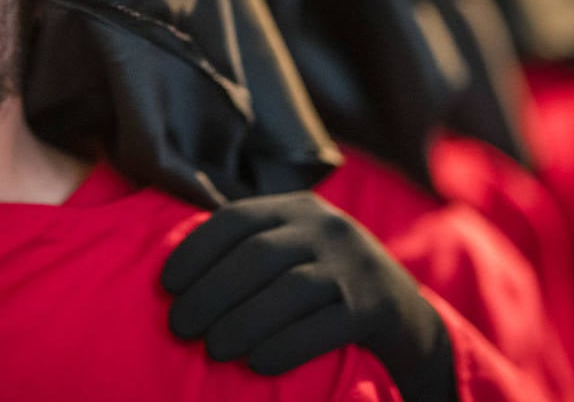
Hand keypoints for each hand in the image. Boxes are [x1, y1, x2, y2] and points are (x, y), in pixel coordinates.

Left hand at [162, 191, 454, 400]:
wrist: (406, 318)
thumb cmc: (327, 285)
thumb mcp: (295, 250)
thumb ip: (249, 250)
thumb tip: (173, 275)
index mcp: (298, 208)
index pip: (236, 219)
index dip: (195, 250)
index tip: (167, 285)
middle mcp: (328, 228)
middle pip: (258, 256)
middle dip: (211, 292)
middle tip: (180, 327)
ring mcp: (354, 266)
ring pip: (288, 290)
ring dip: (242, 322)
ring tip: (212, 349)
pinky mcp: (374, 308)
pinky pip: (323, 328)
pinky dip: (284, 347)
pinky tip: (256, 365)